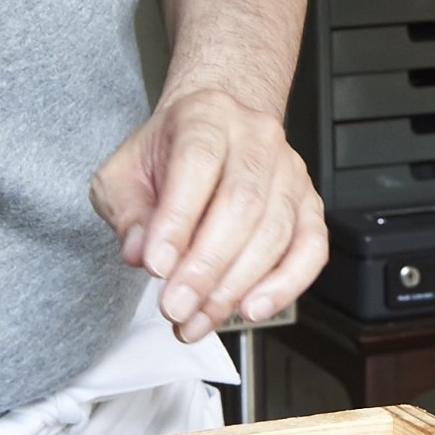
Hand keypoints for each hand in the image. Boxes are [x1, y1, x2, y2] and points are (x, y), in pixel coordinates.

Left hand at [90, 83, 327, 341]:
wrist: (212, 134)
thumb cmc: (168, 154)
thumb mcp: (123, 173)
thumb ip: (126, 212)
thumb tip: (141, 251)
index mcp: (206, 117)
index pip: (197, 163)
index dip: (177, 220)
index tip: (156, 265)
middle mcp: (255, 138)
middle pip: (241, 203)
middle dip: (206, 266)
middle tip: (176, 306)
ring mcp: (289, 171)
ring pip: (274, 231)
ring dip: (235, 285)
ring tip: (200, 317)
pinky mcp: (308, 204)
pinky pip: (311, 248)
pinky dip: (285, 285)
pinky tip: (252, 307)